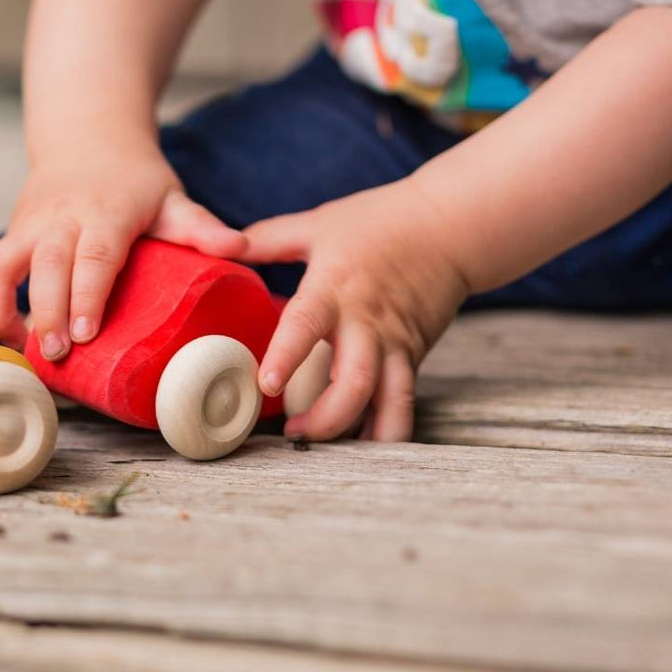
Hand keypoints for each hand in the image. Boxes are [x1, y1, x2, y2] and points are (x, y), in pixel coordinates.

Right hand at [0, 146, 245, 354]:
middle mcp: (62, 218)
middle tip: (55, 355)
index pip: (94, 255)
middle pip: (47, 265)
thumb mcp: (172, 198)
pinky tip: (8, 337)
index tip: (86, 333)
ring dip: (3, 309)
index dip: (87, 294)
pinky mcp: (12, 233)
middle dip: (46, 311)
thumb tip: (240, 249)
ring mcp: (31, 225)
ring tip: (21, 351)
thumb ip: (202, 227)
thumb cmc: (135, 179)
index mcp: (106, 212)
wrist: (87, 136)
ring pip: (2, 265)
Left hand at [244, 180, 468, 441]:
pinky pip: (403, 402)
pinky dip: (387, 430)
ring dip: (359, 435)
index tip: (266, 384)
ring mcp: (395, 344)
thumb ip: (268, 238)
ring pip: (387, 402)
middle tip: (293, 433)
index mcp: (335, 288)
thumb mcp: (318, 224)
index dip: (287, 355)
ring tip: (327, 450)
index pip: (307, 325)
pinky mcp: (414, 356)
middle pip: (354, 382)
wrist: (448, 226)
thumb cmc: (380, 221)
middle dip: (325, 418)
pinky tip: (367, 450)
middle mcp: (366, 323)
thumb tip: (223, 242)